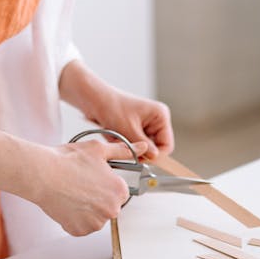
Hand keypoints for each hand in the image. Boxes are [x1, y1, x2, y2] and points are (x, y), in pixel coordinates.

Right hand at [23, 138, 147, 235]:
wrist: (43, 174)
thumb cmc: (68, 161)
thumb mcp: (99, 149)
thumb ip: (123, 151)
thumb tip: (141, 148)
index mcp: (119, 191)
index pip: (120, 191)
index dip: (107, 183)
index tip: (95, 178)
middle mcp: (111, 211)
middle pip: (109, 205)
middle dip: (98, 197)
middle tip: (82, 184)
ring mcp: (94, 223)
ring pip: (95, 217)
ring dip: (87, 208)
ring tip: (73, 192)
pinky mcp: (78, 231)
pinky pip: (82, 226)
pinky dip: (75, 217)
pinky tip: (68, 203)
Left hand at [59, 61, 173, 160]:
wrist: (93, 98)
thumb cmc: (111, 106)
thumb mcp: (128, 129)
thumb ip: (144, 145)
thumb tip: (155, 158)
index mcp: (160, 115)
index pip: (166, 145)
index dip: (155, 155)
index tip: (141, 159)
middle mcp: (155, 120)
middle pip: (154, 147)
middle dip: (138, 149)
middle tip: (124, 146)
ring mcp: (145, 124)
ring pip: (141, 147)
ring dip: (129, 146)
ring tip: (116, 136)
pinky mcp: (134, 128)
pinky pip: (132, 144)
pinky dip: (123, 144)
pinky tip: (113, 135)